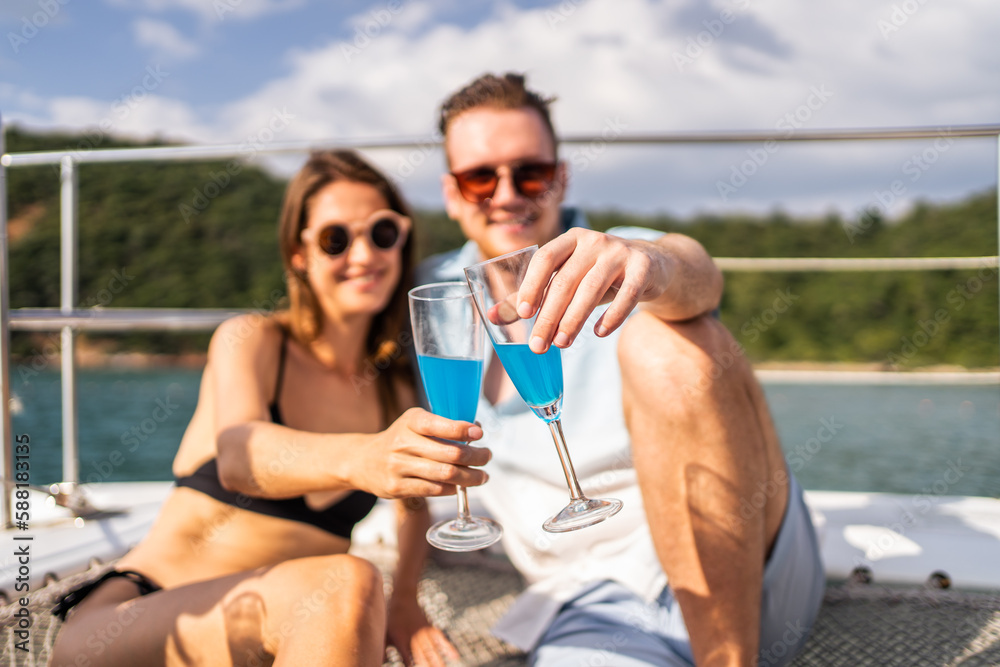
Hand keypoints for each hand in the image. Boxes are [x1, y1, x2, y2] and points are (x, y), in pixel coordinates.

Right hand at [356, 408, 490, 498]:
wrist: (364, 460)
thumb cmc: (400, 439)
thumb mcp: (414, 423)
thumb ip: (442, 426)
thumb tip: (476, 430)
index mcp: (410, 421)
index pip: (438, 424)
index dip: (462, 429)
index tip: (479, 433)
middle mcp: (402, 443)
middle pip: (450, 453)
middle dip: (475, 456)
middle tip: (487, 457)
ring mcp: (398, 467)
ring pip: (445, 474)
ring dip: (470, 477)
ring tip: (482, 476)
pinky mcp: (396, 487)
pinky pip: (433, 490)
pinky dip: (452, 488)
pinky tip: (460, 486)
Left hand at [387, 594, 459, 666]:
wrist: (403, 598)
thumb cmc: (390, 618)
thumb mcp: (384, 633)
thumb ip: (382, 649)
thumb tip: (376, 662)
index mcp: (400, 640)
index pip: (407, 660)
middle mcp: (413, 637)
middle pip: (422, 656)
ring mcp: (423, 632)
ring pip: (432, 649)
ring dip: (439, 661)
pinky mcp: (430, 628)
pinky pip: (440, 639)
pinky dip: (448, 647)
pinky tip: (455, 656)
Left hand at [516, 228, 672, 351]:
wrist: (653, 265)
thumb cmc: (599, 275)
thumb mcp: (567, 280)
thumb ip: (531, 296)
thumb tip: (492, 318)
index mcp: (570, 240)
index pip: (545, 258)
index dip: (531, 285)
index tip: (522, 314)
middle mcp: (594, 241)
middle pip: (565, 280)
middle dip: (549, 315)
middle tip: (538, 345)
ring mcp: (620, 252)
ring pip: (592, 288)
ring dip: (574, 319)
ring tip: (561, 344)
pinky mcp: (643, 267)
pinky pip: (627, 294)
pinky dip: (612, 316)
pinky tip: (598, 333)